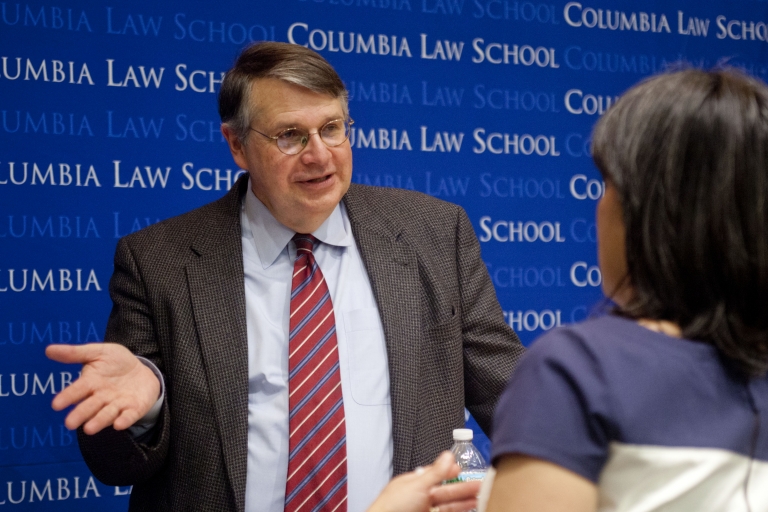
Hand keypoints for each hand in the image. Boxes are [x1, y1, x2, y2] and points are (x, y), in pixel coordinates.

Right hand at [46, 343, 160, 434]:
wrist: (142, 370)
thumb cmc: (116, 363)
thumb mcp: (99, 353)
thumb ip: (76, 353)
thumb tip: (48, 350)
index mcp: (91, 383)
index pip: (77, 390)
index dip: (67, 397)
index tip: (56, 405)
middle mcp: (102, 397)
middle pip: (89, 406)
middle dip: (80, 414)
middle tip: (70, 423)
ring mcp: (118, 404)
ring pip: (106, 414)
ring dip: (99, 421)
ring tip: (89, 428)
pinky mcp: (134, 409)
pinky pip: (129, 416)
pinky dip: (124, 420)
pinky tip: (119, 424)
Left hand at [367, 452, 480, 511]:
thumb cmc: (391, 508)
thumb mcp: (417, 486)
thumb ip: (436, 472)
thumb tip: (448, 455)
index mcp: (413, 483)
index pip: (435, 475)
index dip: (450, 472)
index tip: (464, 469)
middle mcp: (418, 497)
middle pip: (445, 491)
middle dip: (463, 488)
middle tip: (480, 484)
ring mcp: (423, 510)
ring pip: (447, 505)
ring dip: (464, 501)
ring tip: (481, 497)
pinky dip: (457, 510)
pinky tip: (469, 508)